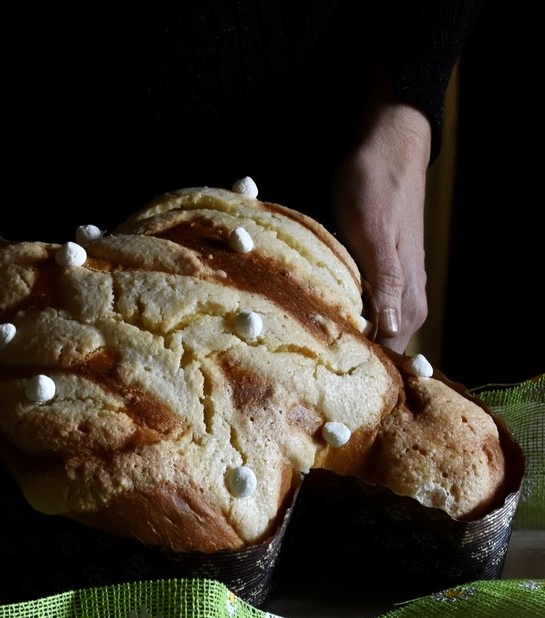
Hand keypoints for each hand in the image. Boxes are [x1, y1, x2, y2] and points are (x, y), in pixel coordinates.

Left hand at [331, 95, 431, 352]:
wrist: (389, 142)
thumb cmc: (376, 183)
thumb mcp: (372, 232)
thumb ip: (385, 283)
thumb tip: (391, 329)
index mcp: (407, 297)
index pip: (388, 352)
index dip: (359, 367)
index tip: (324, 377)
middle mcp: (408, 300)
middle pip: (382, 347)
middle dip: (350, 360)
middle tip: (306, 366)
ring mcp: (399, 287)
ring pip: (375, 330)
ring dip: (347, 339)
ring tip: (309, 351)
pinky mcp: (386, 274)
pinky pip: (370, 310)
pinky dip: (349, 318)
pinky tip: (324, 320)